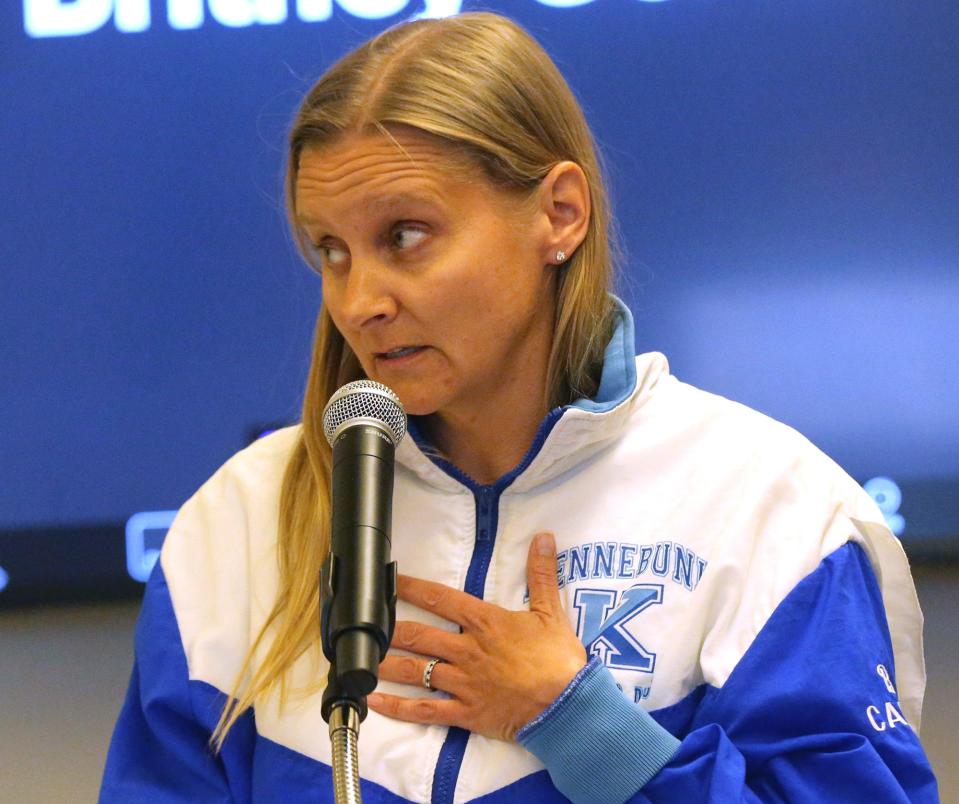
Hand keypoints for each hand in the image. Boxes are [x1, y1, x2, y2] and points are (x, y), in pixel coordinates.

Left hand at [367, 532, 586, 741]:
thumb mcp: (551, 611)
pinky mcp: (465, 712)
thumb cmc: (559, 659)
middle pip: (419, 634)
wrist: (568, 704)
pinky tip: (374, 701)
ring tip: (360, 658)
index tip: (389, 579)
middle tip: (363, 621)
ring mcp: (463, 683)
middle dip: (389, 627)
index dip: (411, 587)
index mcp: (485, 622)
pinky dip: (398, 707)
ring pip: (416, 671)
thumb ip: (542, 573)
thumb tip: (543, 536)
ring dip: (386, 663)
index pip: (440, 599)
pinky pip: (426, 710)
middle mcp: (467, 650)